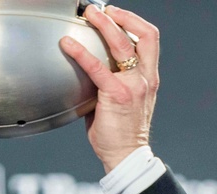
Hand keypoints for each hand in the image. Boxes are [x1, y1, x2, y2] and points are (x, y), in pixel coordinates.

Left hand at [59, 5, 158, 172]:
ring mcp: (133, 85)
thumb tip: (88, 72)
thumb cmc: (121, 133)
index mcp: (149, 78)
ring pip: (122, 44)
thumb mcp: (123, 102)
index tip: (116, 14)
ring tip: (88, 15)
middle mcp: (145, 78)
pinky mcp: (116, 94)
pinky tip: (66, 45)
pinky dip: (81, 52)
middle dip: (121, 16)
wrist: (127, 156)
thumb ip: (112, 83)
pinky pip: (97, 67)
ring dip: (104, 25)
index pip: (149, 40)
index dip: (134, 22)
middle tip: (100, 9)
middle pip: (143, 34)